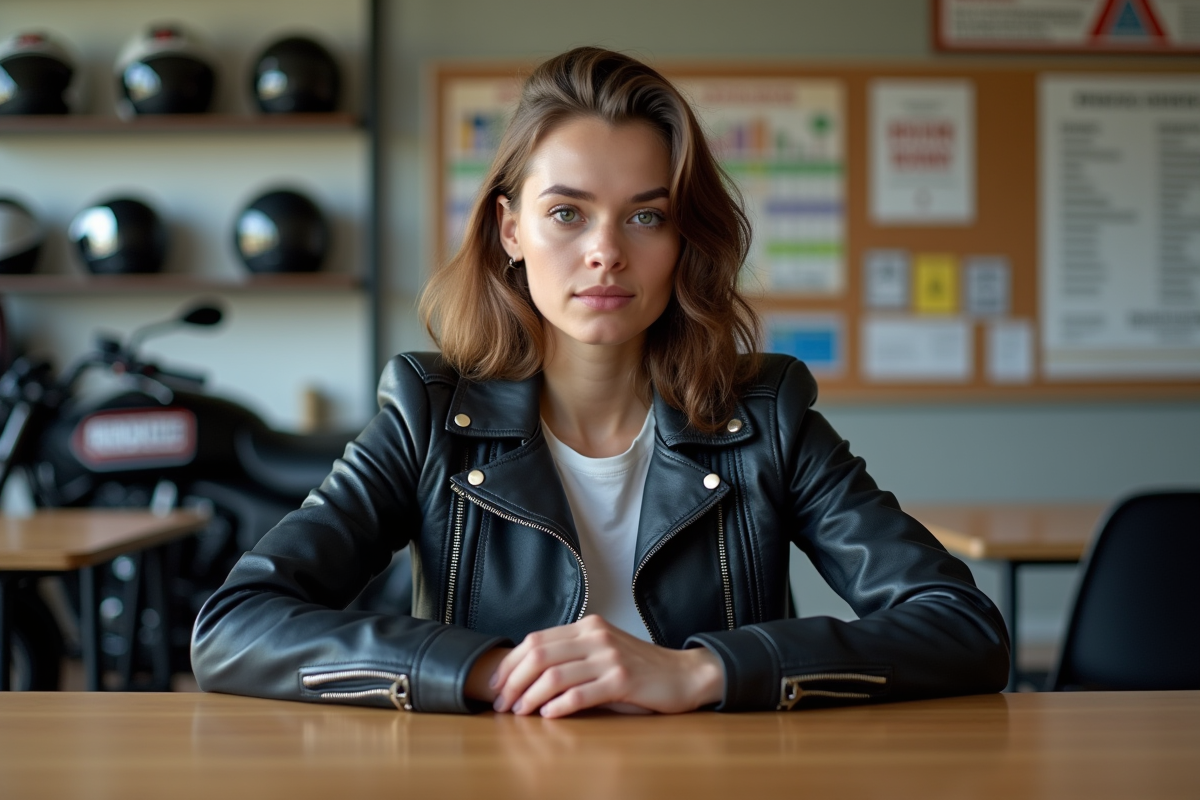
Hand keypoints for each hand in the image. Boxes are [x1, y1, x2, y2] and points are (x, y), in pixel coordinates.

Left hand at [485, 615, 723, 717]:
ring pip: (555, 675)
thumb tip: (526, 675)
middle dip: (514, 681)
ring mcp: (610, 657)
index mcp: (588, 626)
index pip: (536, 640)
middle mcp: (596, 636)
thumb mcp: (603, 652)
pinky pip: (581, 694)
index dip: (510, 663)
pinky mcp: (623, 680)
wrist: (683, 675)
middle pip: (539, 655)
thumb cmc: (639, 669)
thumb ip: (572, 655)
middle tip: (502, 703)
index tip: (497, 684)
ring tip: (519, 712)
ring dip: (530, 697)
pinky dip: (559, 706)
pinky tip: (548, 715)